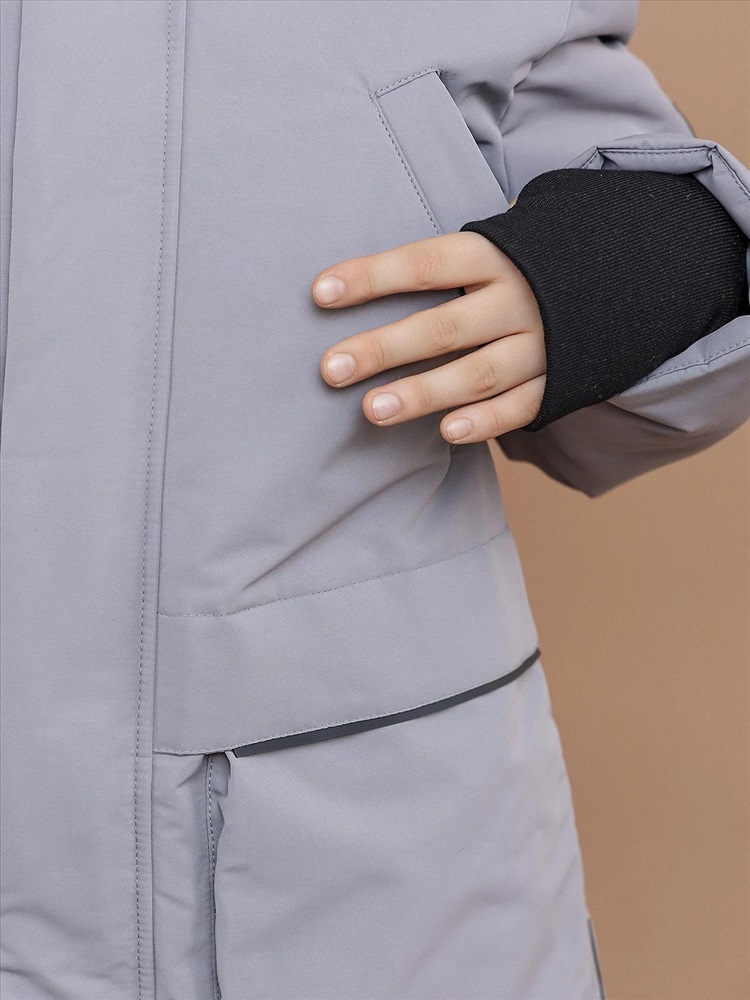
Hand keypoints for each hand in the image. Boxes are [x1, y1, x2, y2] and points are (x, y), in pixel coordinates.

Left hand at [311, 232, 545, 443]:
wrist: (617, 276)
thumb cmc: (523, 265)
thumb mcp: (492, 245)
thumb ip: (439, 266)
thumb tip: (353, 281)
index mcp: (495, 256)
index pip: (424, 266)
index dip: (372, 277)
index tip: (320, 293)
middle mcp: (519, 300)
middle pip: (443, 327)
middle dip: (384, 348)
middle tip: (331, 369)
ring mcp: (541, 344)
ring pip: (477, 374)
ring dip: (423, 393)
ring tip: (372, 411)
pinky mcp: (558, 382)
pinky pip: (520, 406)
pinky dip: (485, 421)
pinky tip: (446, 433)